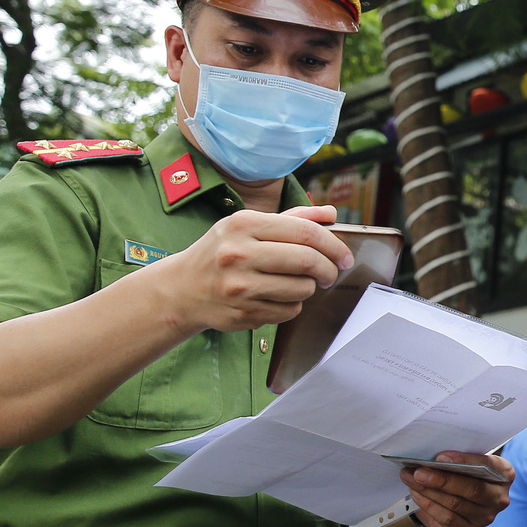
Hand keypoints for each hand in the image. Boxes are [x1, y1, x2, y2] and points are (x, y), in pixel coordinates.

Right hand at [159, 205, 351, 333]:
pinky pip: (289, 311)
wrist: (182, 288)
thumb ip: (292, 218)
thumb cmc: (221, 252)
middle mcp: (238, 254)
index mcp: (243, 224)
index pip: (305, 232)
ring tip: (293, 283)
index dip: (333, 245)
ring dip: (308, 288)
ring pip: (302, 289)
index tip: (344, 256)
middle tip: (331, 273)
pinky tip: (275, 297)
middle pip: (307, 261)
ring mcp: (239, 286)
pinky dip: (291, 305)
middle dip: (328, 269)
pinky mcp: (242, 313)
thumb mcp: (248, 226)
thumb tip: (330, 213)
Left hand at [401, 453, 512, 526]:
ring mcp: (485, 517)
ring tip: (411, 479)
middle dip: (441, 479)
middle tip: (418, 471)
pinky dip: (428, 505)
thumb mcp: (468, 463)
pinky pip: (446, 518)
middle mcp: (499, 498)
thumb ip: (457, 460)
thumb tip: (430, 456)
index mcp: (505, 474)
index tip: (440, 457)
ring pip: (455, 504)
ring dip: (429, 491)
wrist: (460, 499)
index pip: (488, 465)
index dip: (464, 460)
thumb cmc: (464, 473)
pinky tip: (416, 494)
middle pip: (471, 489)